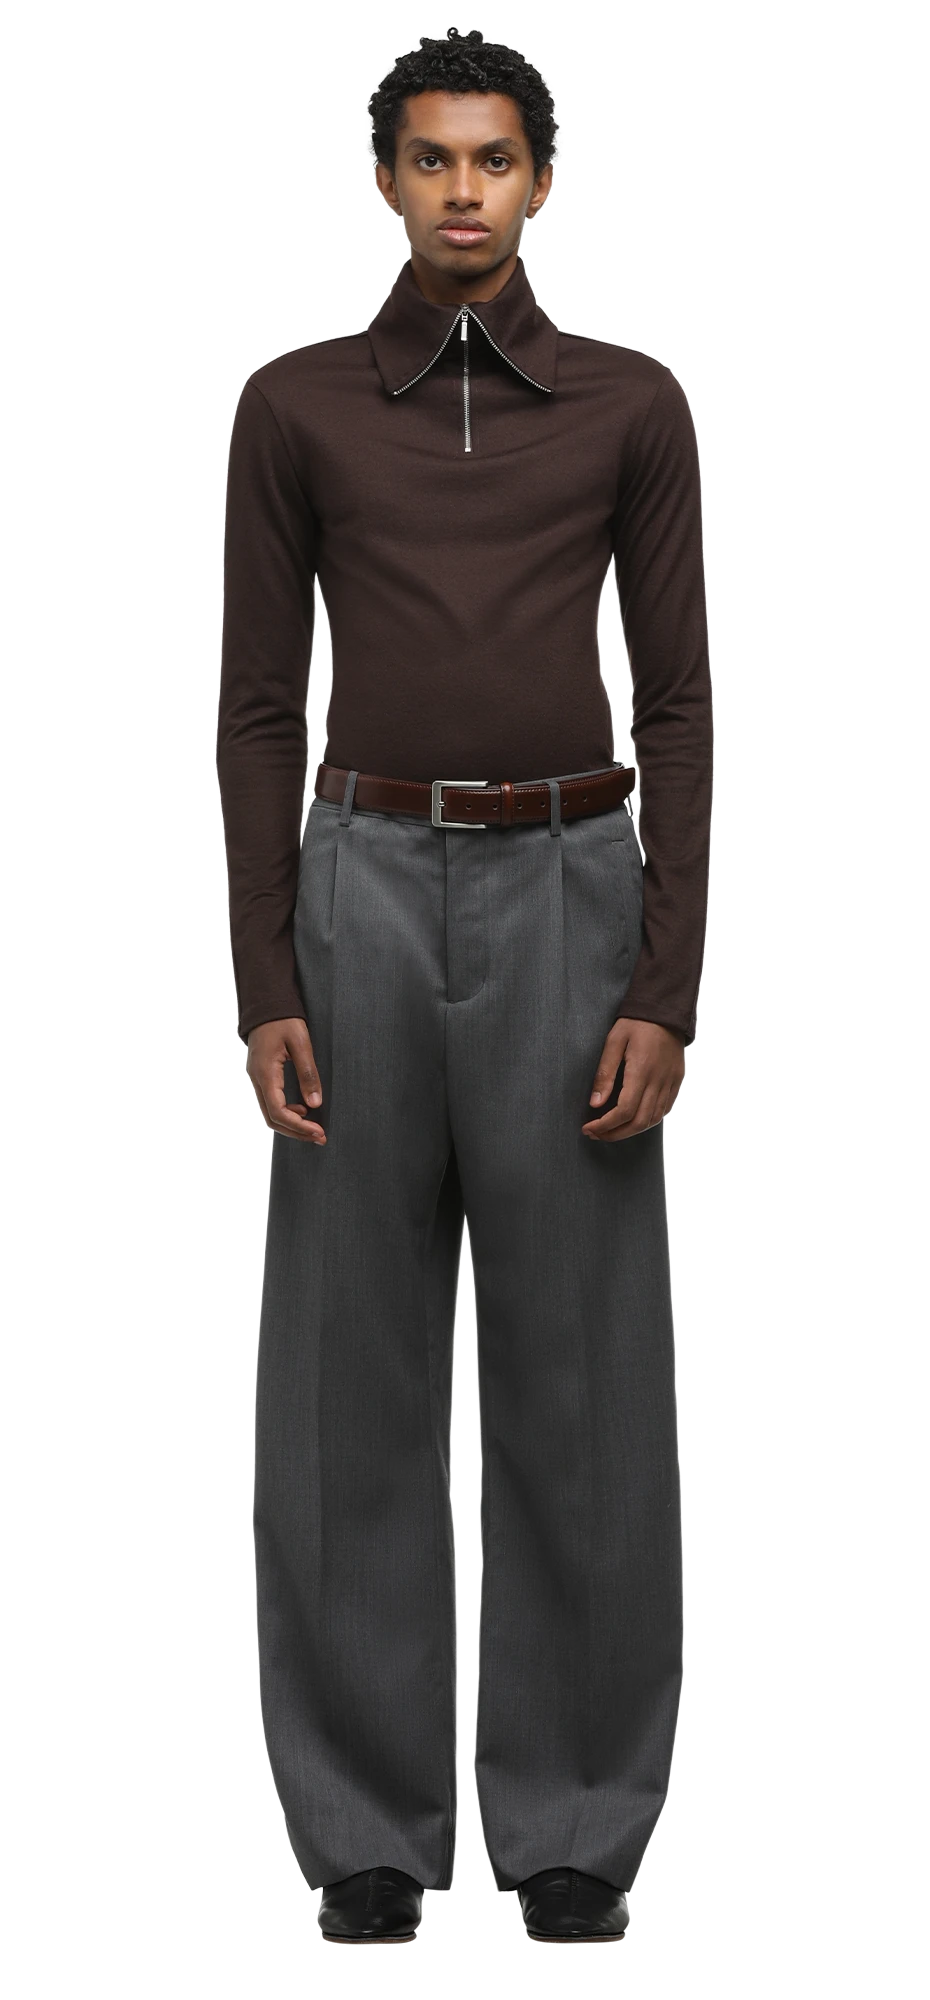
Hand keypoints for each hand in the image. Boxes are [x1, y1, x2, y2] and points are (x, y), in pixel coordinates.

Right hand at [246, 1017, 325, 1143]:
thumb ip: (308, 1073)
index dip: (299, 1127)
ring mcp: (257, 1078)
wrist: (266, 1004)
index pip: (279, 1111)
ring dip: (292, 1124)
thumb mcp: (300, 1043)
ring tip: (314, 1128)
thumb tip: (315, 1103)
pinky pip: (271, 1102)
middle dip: (296, 1131)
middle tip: (320, 1137)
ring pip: (270, 1112)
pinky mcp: (261, 1076)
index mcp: (265, 1073)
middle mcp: (257, 1079)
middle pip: (272, 1118)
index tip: (319, 1132)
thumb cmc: (284, 1020)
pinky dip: (286, 1112)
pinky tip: (303, 1110)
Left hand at [582, 1018, 684, 1140]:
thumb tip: (595, 1103)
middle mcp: (659, 1080)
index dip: (605, 1125)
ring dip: (630, 1131)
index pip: (623, 1111)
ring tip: (611, 1130)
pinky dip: (648, 1121)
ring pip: (653, 1120)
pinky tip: (633, 1120)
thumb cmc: (636, 1023)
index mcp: (641, 1070)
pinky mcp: (677, 1081)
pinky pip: (664, 1110)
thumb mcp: (614, 1041)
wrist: (666, 1010)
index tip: (588, 1128)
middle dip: (615, 1134)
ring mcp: (671, 1082)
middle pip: (639, 1122)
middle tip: (596, 1134)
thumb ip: (605, 1073)